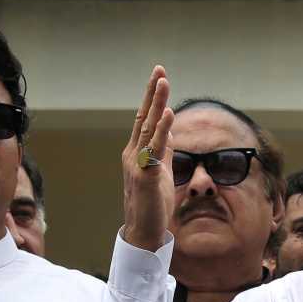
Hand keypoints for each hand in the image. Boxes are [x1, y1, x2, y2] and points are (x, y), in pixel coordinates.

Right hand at [121, 65, 174, 252]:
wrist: (144, 232)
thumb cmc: (152, 204)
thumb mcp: (161, 171)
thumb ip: (164, 150)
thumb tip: (169, 129)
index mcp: (137, 152)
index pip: (145, 119)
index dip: (153, 97)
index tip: (159, 76)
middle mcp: (133, 154)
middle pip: (144, 117)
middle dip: (152, 93)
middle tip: (159, 69)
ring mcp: (137, 164)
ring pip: (147, 128)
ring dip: (157, 104)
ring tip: (163, 82)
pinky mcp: (145, 177)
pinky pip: (154, 150)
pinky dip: (162, 131)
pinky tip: (169, 115)